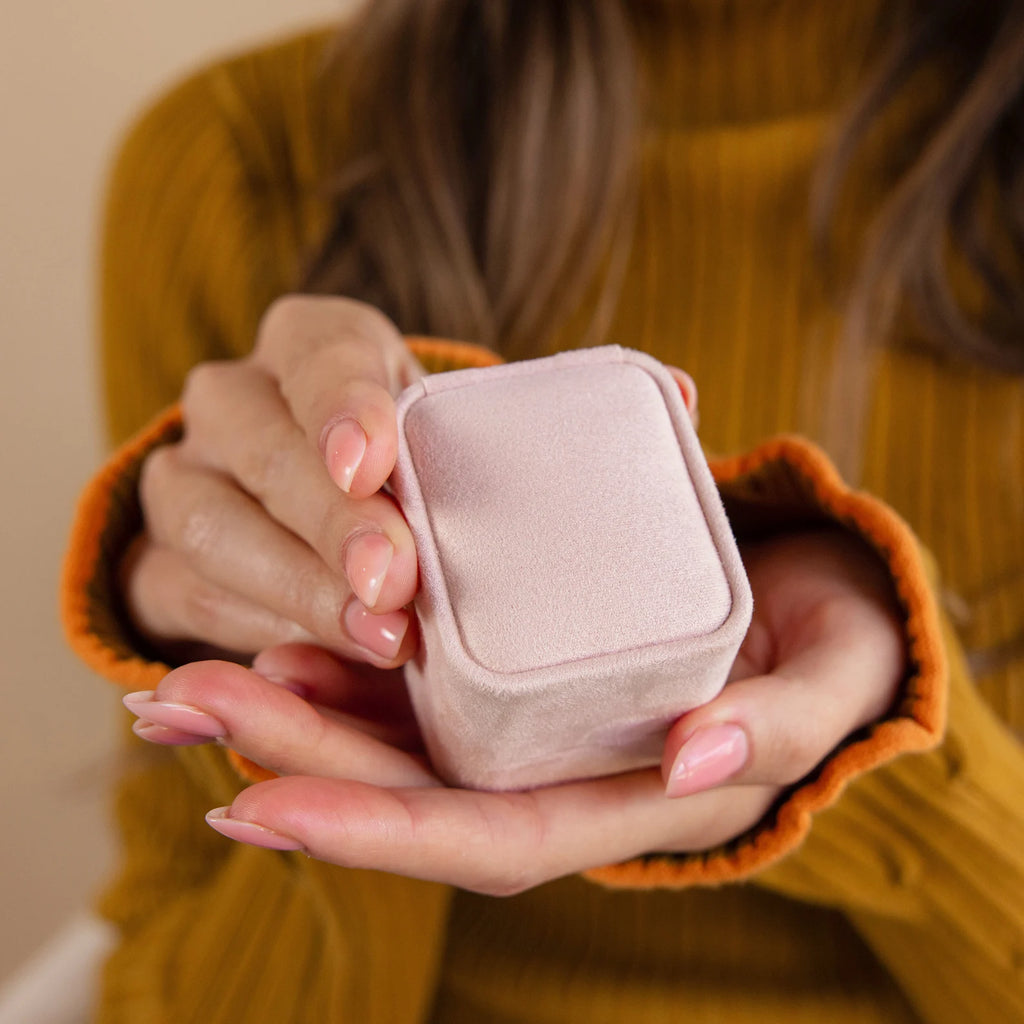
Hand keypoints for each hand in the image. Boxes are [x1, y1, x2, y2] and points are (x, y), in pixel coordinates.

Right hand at [122, 296, 421, 665]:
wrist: (324, 525)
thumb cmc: (407, 477)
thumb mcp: (432, 454)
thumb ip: (435, 478)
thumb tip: (444, 552)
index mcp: (310, 346)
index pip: (320, 355)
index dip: (344, 408)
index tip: (369, 465)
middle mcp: (230, 400)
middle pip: (266, 451)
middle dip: (333, 524)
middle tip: (393, 582)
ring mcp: (180, 477)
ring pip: (213, 526)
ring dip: (300, 589)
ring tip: (379, 635)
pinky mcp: (150, 561)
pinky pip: (192, 597)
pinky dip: (264, 631)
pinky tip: (328, 656)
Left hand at [122, 527, 904, 894]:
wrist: (822, 601)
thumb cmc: (829, 647)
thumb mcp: (830, 686)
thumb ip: (783, 726)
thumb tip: (701, 752)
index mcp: (622, 800)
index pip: (483, 835)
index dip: (370, 831)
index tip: (255, 801)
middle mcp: (558, 773)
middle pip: (409, 789)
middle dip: (290, 762)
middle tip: (176, 706)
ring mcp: (532, 724)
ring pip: (397, 739)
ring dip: (291, 716)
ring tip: (188, 680)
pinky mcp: (521, 669)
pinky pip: (421, 682)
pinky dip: (345, 670)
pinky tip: (279, 638)